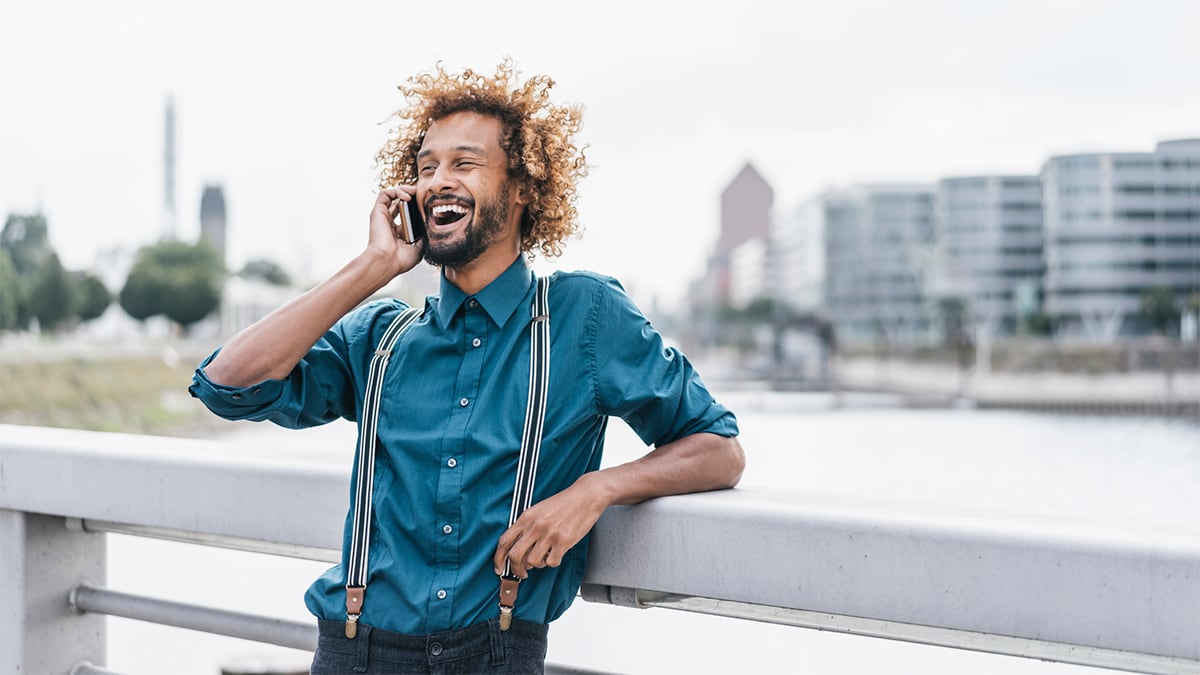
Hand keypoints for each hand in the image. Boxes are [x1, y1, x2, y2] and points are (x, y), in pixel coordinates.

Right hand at [365, 186, 423, 275]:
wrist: (386, 261)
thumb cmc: (400, 260)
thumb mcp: (419, 249)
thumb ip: (423, 237)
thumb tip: (430, 228)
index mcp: (398, 233)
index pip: (406, 215)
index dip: (416, 208)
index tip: (426, 205)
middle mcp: (390, 223)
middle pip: (400, 203)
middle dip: (411, 196)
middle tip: (421, 195)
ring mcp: (383, 217)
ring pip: (392, 195)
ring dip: (404, 190)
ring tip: (414, 192)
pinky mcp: (377, 212)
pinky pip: (385, 194)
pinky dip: (396, 191)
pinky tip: (407, 196)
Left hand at [493, 476, 608, 577]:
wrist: (585, 496)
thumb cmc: (564, 502)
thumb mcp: (539, 510)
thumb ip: (527, 526)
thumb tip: (518, 546)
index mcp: (526, 517)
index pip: (504, 541)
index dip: (498, 558)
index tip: (499, 567)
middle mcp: (535, 526)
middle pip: (515, 556)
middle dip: (515, 569)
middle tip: (521, 572)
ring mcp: (549, 534)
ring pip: (532, 562)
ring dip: (536, 565)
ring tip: (543, 558)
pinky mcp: (563, 542)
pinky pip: (551, 562)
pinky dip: (552, 562)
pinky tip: (555, 554)